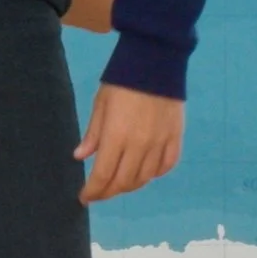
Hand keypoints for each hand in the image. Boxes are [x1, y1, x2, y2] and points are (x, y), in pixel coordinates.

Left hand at [74, 83, 183, 202]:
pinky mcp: (176, 137)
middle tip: (100, 193)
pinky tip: (146, 172)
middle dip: (109, 192)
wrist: (156, 60)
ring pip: (145, 178)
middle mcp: (139, 146)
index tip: (84, 198)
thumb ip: (93, 134)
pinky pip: (167, 165)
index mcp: (116, 137)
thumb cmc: (122, 80)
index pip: (103, 175)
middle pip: (124, 182)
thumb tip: (80, 157)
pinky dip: (155, 174)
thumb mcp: (101, 104)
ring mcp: (160, 143)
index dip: (93, 191)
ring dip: (130, 185)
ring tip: (119, 183)